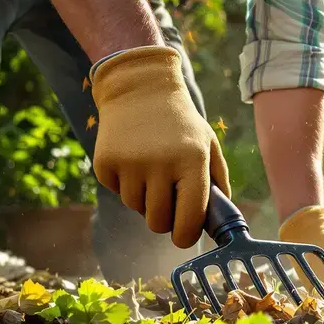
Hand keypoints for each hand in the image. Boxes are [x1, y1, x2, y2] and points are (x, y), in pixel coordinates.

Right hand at [90, 45, 229, 247]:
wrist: (140, 87)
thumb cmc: (180, 121)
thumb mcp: (208, 143)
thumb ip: (218, 182)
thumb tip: (219, 220)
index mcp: (192, 161)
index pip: (189, 220)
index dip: (186, 236)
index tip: (183, 236)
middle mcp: (161, 164)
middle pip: (158, 223)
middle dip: (163, 219)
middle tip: (166, 199)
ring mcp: (130, 163)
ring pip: (136, 208)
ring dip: (144, 197)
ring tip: (150, 168)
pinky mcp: (105, 162)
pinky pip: (116, 191)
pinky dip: (124, 182)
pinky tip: (132, 157)